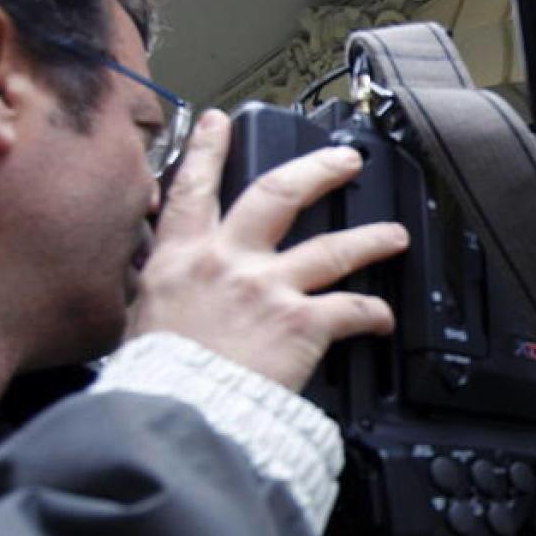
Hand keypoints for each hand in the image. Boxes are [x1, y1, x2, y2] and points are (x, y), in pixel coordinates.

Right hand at [127, 109, 408, 390]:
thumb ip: (162, 293)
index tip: (219, 123)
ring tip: (394, 236)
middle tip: (345, 160)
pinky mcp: (301, 322)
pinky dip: (375, 314)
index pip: (192, 190)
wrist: (176, 412)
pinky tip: (385, 319)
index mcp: (181, 258)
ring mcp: (269, 287)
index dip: (207, 150)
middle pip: (279, 195)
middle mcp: (228, 261)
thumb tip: (163, 289)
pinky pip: (352, 309)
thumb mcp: (141, 319)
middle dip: (317, 170)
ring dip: (370, 239)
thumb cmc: (155, 377)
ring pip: (333, 247)